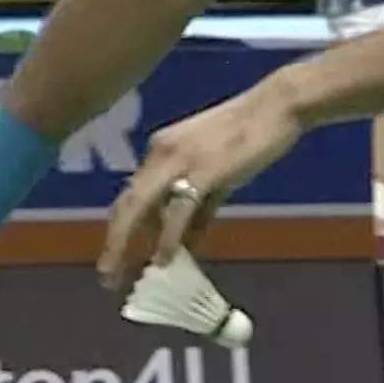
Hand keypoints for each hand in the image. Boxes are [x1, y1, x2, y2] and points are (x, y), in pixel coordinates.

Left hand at [98, 80, 303, 290]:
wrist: (278, 105)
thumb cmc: (253, 132)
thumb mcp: (217, 169)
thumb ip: (201, 204)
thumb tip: (188, 242)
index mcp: (162, 147)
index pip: (133, 193)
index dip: (122, 227)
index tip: (117, 256)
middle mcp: (162, 152)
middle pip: (126, 203)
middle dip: (113, 242)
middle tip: (105, 277)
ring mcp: (180, 160)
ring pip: (140, 207)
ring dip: (124, 245)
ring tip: (117, 276)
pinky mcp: (204, 171)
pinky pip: (178, 212)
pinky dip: (167, 239)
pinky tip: (163, 261)